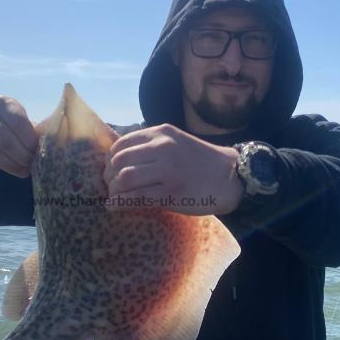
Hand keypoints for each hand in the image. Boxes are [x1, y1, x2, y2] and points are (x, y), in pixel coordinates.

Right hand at [0, 96, 37, 179]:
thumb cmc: (8, 128)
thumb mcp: (21, 124)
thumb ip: (36, 132)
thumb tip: (53, 144)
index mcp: (3, 103)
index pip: (19, 124)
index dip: (30, 143)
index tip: (37, 155)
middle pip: (5, 140)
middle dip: (21, 158)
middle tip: (30, 167)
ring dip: (7, 166)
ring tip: (20, 172)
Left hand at [103, 124, 242, 215]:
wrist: (231, 177)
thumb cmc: (201, 162)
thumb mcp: (175, 142)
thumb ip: (151, 146)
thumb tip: (119, 160)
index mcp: (161, 133)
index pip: (121, 144)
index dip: (110, 160)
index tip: (110, 170)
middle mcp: (162, 148)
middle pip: (119, 161)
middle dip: (108, 176)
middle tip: (110, 186)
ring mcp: (167, 170)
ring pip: (125, 178)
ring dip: (113, 190)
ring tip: (114, 196)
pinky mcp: (171, 192)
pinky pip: (136, 197)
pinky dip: (119, 203)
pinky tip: (114, 206)